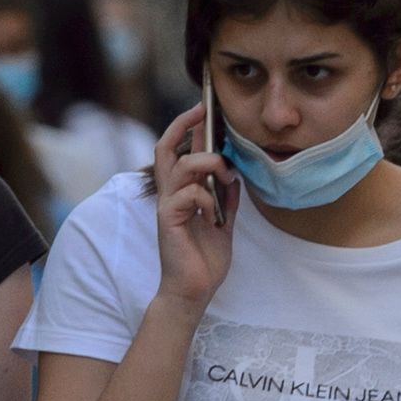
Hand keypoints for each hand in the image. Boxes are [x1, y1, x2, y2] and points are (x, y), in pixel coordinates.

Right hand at [147, 110, 234, 315]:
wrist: (194, 291)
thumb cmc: (204, 259)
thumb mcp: (223, 222)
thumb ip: (226, 198)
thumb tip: (234, 173)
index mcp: (181, 193)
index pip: (178, 151)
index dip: (188, 127)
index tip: (204, 109)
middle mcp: (170, 194)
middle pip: (166, 148)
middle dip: (184, 125)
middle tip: (203, 112)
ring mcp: (168, 206)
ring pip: (181, 166)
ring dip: (208, 164)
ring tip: (226, 175)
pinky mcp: (169, 220)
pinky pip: (188, 195)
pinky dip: (208, 198)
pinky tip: (215, 216)